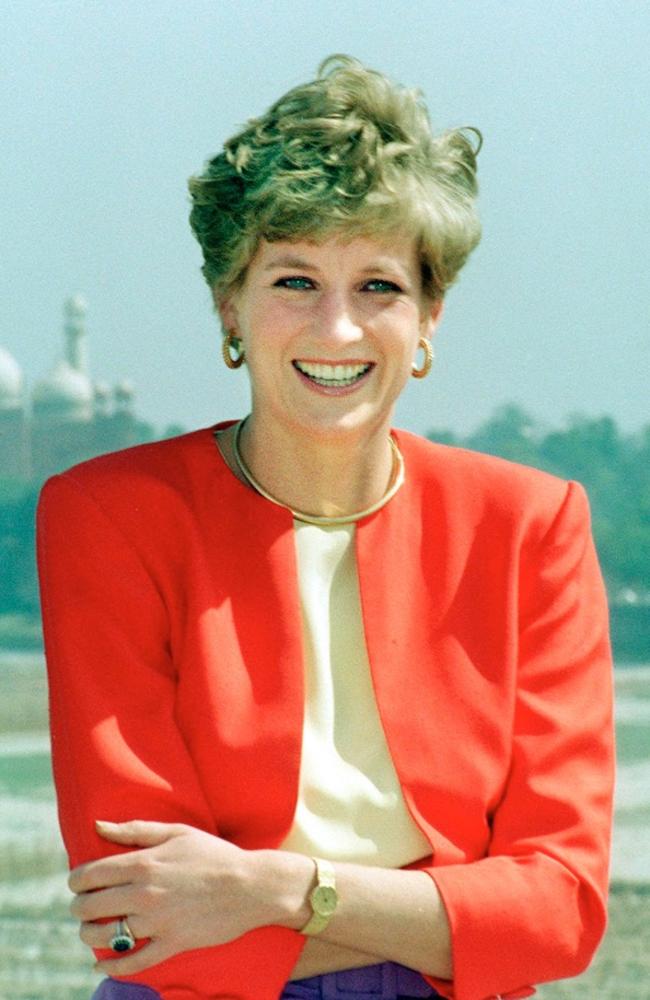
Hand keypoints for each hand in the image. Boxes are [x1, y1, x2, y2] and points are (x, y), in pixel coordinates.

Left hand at [69, 819, 261, 974]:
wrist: (250, 885)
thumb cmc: (213, 854)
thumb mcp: (176, 833)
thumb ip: (134, 830)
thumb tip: (98, 825)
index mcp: (143, 863)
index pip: (89, 875)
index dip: (76, 881)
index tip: (78, 883)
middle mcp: (144, 893)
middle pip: (89, 907)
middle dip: (79, 907)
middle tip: (84, 907)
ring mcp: (156, 921)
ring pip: (104, 936)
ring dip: (89, 935)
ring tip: (91, 930)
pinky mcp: (171, 944)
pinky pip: (131, 962)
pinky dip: (111, 966)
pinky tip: (102, 963)